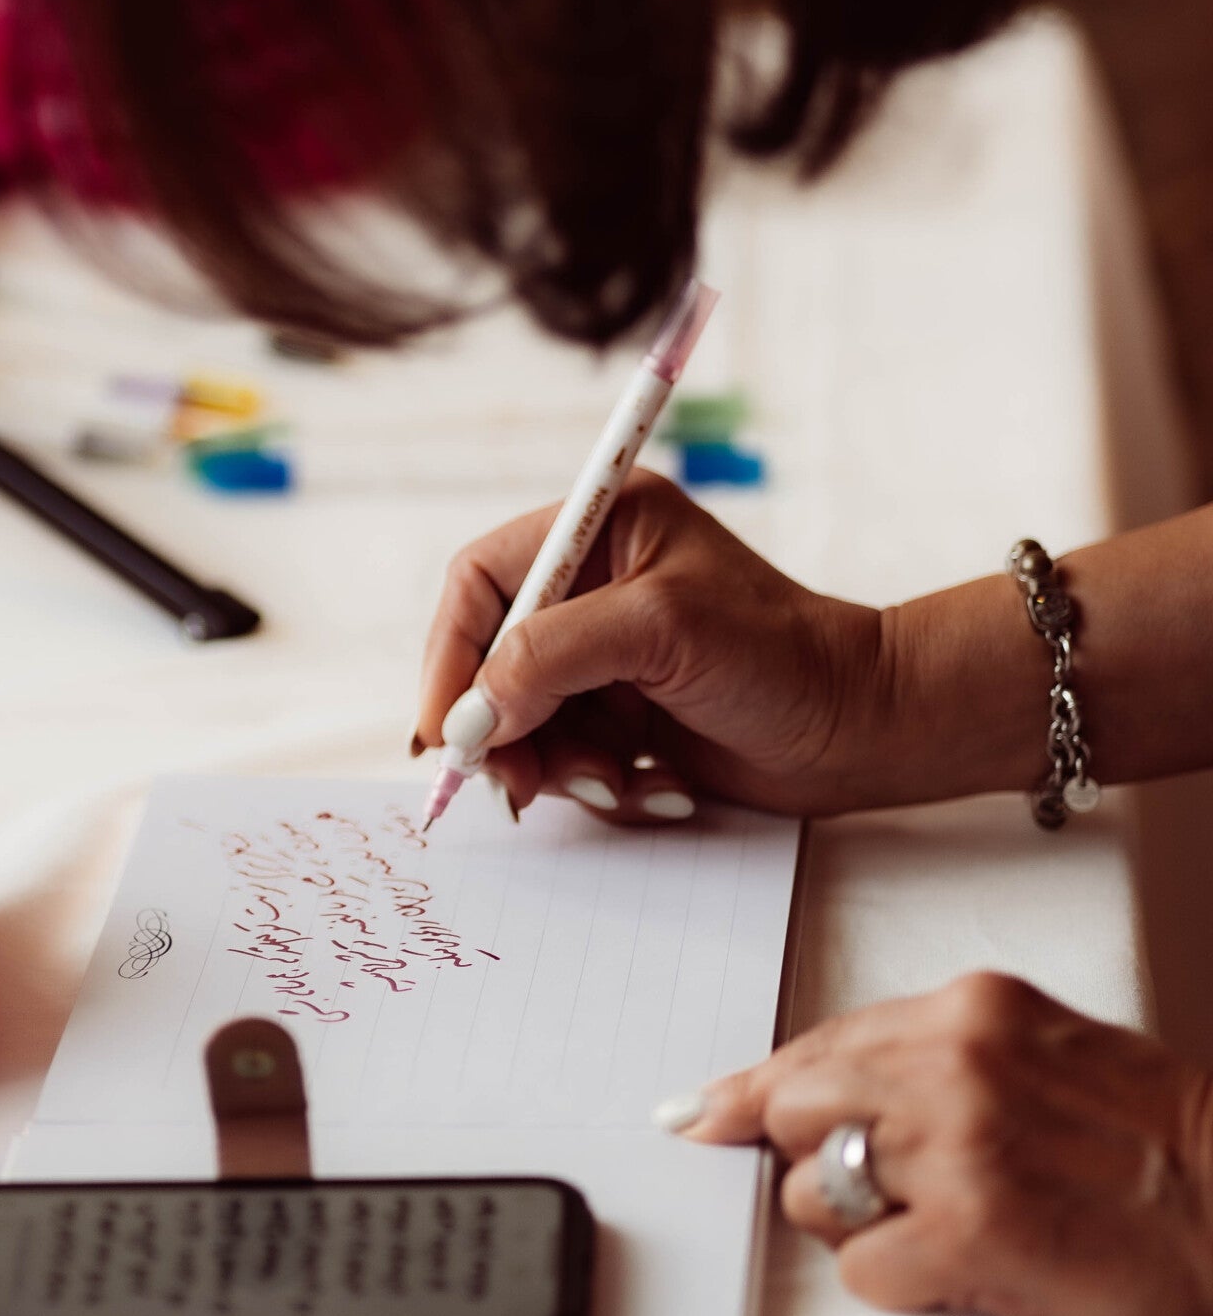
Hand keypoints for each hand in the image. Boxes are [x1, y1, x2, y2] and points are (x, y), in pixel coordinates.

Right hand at [416, 472, 893, 821]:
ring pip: (524, 721)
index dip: (452, 655)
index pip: (482, 583)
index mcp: (601, 529)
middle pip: (491, 660)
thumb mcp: (659, 632)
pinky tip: (654, 786)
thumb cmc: (783, 658)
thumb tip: (468, 714)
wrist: (865, 731)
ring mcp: (609, 657)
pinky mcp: (626, 717)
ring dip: (556, 765)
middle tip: (517, 783)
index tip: (448, 729)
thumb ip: (549, 657)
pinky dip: (596, 783)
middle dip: (503, 727)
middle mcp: (596, 587)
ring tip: (616, 781)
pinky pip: (566, 758)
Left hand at [676, 972, 1212, 1315]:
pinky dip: (902, 1284)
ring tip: (951, 1226)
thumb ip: (931, 1056)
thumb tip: (813, 1083)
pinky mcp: (967, 1233)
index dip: (752, 1090)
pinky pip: (861, 1270)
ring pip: (812, 1195)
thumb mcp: (1041, 1049)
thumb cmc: (1151, 1138)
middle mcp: (950, 1066)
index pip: (817, 1045)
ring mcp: (954, 1149)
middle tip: (884, 1190)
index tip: (699, 1114)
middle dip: (817, 1159)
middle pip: (793, 1112)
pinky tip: (966, 1269)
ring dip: (862, 1227)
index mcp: (968, 1011)